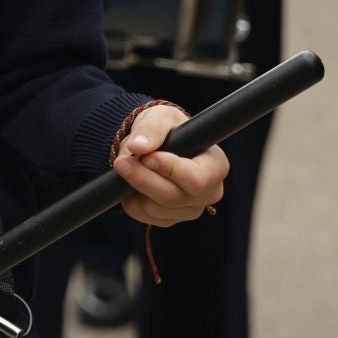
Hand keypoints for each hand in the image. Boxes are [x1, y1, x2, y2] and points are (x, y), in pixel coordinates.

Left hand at [113, 104, 227, 227]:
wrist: (155, 145)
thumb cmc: (166, 129)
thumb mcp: (160, 118)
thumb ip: (151, 129)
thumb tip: (138, 146)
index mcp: (216, 166)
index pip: (197, 179)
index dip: (170, 170)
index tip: (147, 157)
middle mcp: (209, 193)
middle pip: (174, 198)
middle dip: (143, 180)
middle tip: (121, 161)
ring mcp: (191, 209)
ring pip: (156, 209)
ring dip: (134, 188)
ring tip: (125, 165)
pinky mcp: (171, 219)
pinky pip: (145, 216)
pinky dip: (132, 201)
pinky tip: (130, 184)